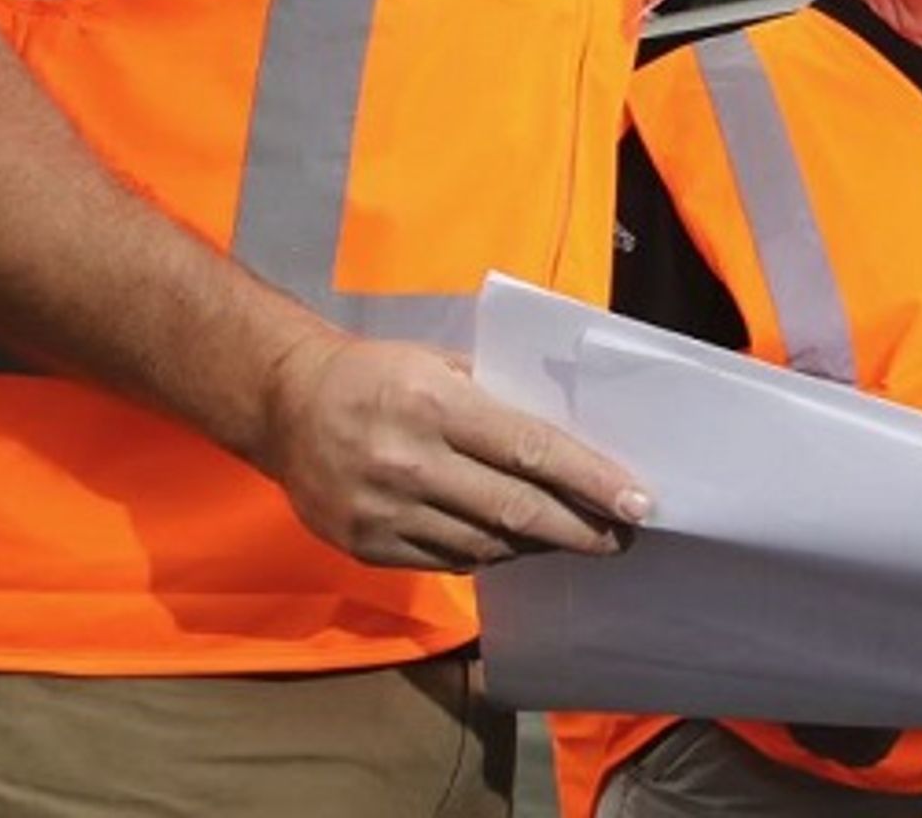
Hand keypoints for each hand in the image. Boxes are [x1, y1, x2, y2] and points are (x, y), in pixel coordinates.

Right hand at [253, 331, 652, 570]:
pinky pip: (447, 560)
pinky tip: (516, 544)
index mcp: (436, 405)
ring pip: (485, 543)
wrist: (284, 404)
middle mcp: (409, 461)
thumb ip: (500, 399)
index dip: (591, 480)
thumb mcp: (442, 363)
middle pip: (515, 508)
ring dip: (539, 544)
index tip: (637, 501)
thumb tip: (574, 436)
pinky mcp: (366, 546)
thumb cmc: (379, 374)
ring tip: (576, 537)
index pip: (532, 449)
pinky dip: (489, 553)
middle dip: (581, 528)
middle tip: (624, 536)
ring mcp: (384, 511)